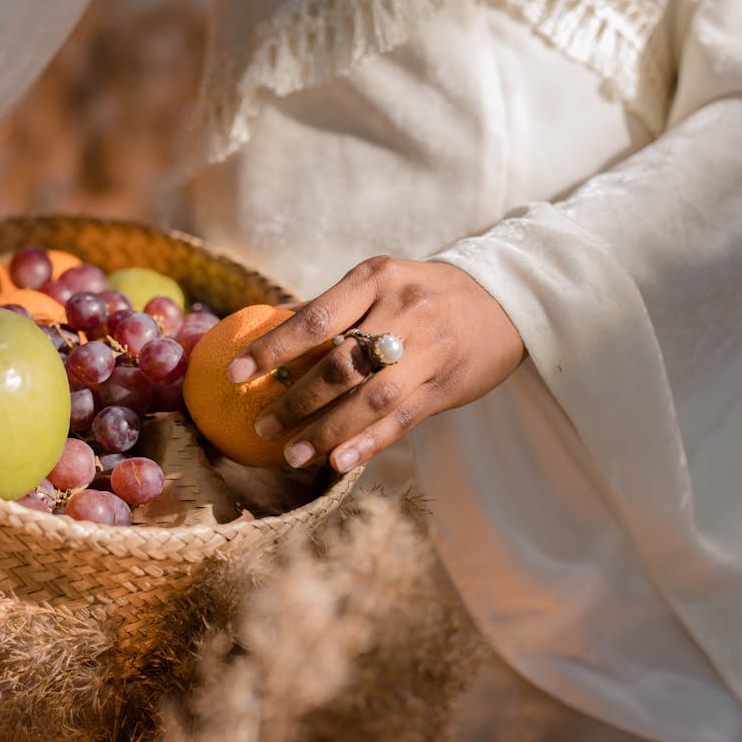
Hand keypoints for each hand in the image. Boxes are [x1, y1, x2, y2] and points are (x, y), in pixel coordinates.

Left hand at [229, 256, 525, 472]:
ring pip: (370, 398)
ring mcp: (429, 350)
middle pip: (340, 363)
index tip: (235, 371)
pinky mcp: (447, 385)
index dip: (272, 347)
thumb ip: (332, 309)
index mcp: (377, 279)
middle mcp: (404, 311)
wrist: (507, 299)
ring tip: (290, 454)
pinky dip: (368, 443)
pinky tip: (338, 463)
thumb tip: (265, 333)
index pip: (315, 317)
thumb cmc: (424, 293)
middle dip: (295, 400)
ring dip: (326, 430)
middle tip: (262, 426)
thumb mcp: (382, 282)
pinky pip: (402, 420)